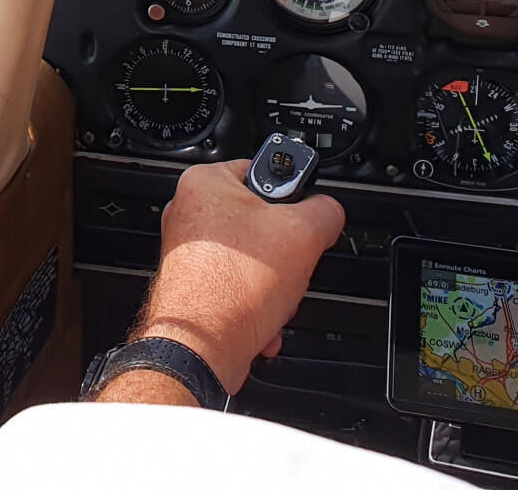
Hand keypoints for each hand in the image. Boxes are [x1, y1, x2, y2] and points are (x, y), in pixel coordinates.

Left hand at [129, 159, 345, 394]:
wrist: (202, 347)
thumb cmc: (232, 288)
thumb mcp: (303, 234)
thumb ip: (325, 211)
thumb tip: (329, 209)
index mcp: (205, 182)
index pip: (263, 170)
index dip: (292, 196)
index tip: (303, 215)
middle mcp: (189, 212)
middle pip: (261, 221)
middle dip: (283, 252)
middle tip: (287, 264)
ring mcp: (187, 251)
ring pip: (253, 259)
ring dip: (273, 283)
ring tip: (272, 296)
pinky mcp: (192, 284)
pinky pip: (238, 285)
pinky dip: (256, 303)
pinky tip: (261, 318)